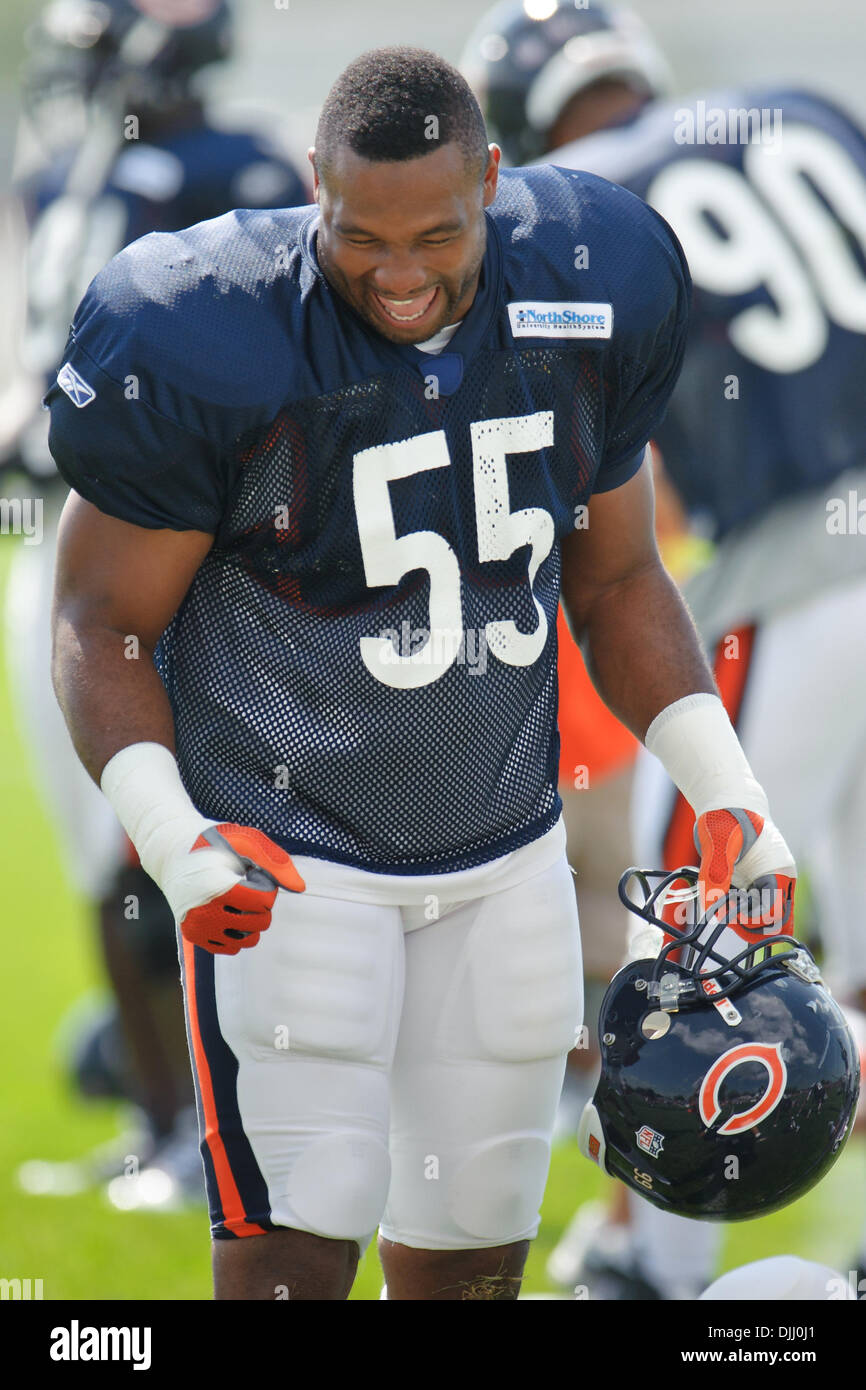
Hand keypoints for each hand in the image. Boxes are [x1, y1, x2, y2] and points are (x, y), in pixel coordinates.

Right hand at [166, 823, 304, 954]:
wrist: (174, 853)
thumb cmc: (215, 844)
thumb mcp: (246, 841)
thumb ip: (275, 862)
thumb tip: (301, 888)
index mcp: (219, 888)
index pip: (264, 903)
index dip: (265, 886)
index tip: (250, 874)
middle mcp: (206, 913)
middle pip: (259, 923)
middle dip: (260, 905)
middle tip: (243, 886)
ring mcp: (199, 928)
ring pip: (247, 940)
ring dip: (251, 922)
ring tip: (237, 901)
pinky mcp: (195, 937)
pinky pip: (230, 948)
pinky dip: (236, 934)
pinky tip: (229, 913)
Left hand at [695, 808, 795, 941]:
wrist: (726, 803)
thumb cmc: (726, 817)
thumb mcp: (718, 842)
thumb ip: (716, 872)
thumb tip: (711, 905)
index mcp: (779, 872)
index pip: (774, 912)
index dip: (750, 917)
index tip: (727, 907)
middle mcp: (777, 882)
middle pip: (774, 923)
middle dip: (747, 923)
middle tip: (722, 907)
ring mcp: (766, 884)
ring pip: (761, 919)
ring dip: (739, 918)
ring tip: (718, 897)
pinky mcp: (753, 885)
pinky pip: (749, 909)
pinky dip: (733, 909)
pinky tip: (718, 894)